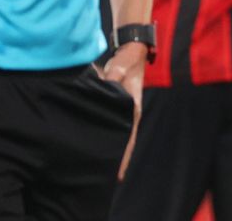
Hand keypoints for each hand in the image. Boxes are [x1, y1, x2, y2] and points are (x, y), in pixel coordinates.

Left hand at [102, 42, 146, 179]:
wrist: (132, 52)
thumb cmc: (126, 61)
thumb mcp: (121, 67)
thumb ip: (114, 77)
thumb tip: (108, 83)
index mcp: (132, 109)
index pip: (128, 138)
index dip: (122, 157)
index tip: (118, 175)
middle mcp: (130, 114)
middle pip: (123, 141)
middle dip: (116, 159)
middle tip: (106, 179)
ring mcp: (126, 112)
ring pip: (119, 135)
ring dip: (112, 150)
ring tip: (102, 169)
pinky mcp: (119, 107)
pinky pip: (114, 126)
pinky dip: (109, 137)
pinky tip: (99, 145)